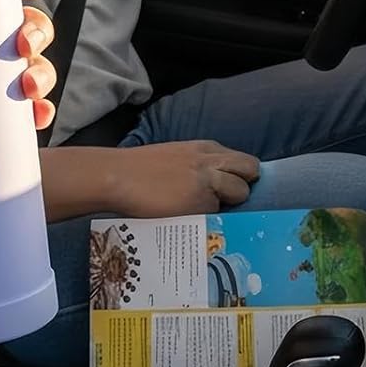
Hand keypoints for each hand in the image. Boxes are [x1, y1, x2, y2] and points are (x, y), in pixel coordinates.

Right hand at [101, 141, 260, 215]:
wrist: (115, 176)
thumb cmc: (138, 169)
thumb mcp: (175, 156)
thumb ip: (198, 165)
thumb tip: (216, 183)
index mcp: (203, 147)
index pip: (241, 159)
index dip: (239, 175)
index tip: (229, 187)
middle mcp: (209, 160)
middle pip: (250, 168)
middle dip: (244, 185)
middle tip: (226, 199)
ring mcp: (207, 180)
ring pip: (241, 192)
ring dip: (229, 203)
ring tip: (206, 211)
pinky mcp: (200, 202)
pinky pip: (219, 212)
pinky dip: (210, 218)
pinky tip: (193, 219)